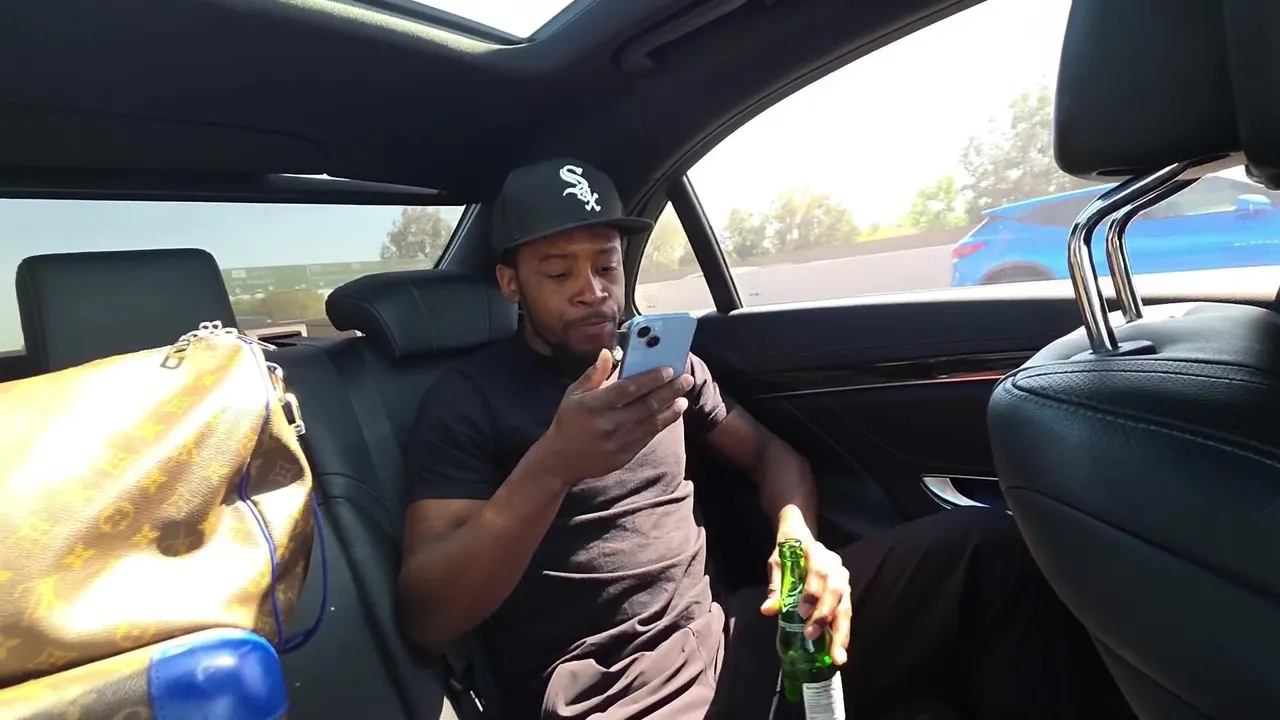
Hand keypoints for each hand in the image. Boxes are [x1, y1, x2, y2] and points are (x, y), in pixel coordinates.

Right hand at [539, 349, 693, 483]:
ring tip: (683, 397)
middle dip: (669, 391)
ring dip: (670, 409)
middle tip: (685, 379)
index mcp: (593, 405)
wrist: (560, 461)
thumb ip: (593, 374)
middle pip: (645, 405)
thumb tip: (607, 352)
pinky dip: (661, 424)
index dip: (650, 378)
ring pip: (651, 423)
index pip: (628, 389)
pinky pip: (647, 437)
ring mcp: (617, 443)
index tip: (668, 369)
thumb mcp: (573, 394)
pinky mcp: (624, 456)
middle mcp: (607, 424)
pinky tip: (671, 414)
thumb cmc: (568, 421)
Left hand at [761, 539, 851, 665]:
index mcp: (817, 553)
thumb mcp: (777, 563)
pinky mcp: (846, 593)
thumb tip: (768, 610)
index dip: (812, 593)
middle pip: (835, 591)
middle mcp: (835, 565)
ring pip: (845, 606)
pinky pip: (846, 613)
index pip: (819, 572)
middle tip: (811, 636)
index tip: (801, 613)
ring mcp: (843, 579)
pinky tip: (839, 651)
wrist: (802, 535)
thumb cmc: (788, 551)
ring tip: (837, 656)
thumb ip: (776, 585)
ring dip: (841, 632)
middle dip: (824, 616)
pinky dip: (843, 633)